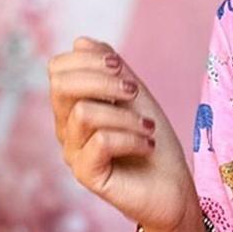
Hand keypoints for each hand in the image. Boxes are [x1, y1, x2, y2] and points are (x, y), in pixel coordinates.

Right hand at [46, 38, 195, 231]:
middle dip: (101, 80)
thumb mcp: (134, 96)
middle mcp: (66, 128)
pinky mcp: (85, 175)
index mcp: (73, 105)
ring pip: (84, 112)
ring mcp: (73, 152)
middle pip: (61, 84)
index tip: (121, 68)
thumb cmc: (153, 141)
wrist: (173, 190)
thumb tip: (80, 41)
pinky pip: (101, 141)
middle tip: (134, 92)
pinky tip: (148, 147)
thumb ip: (111, 69)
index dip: (88, 59)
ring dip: (125, 116)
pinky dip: (131, 138)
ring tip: (148, 128)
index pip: (58, 69)